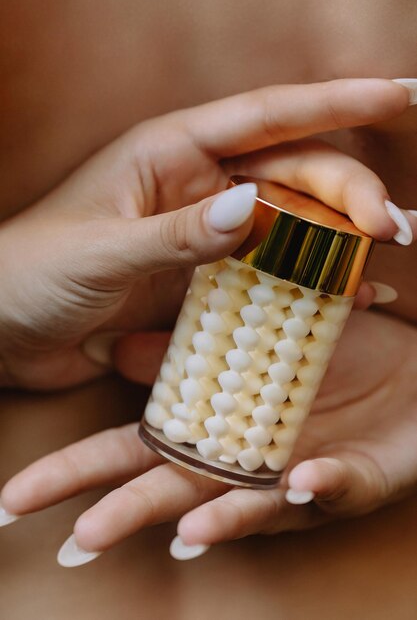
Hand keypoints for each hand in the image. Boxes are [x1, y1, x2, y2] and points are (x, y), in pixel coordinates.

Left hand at [0, 78, 414, 388]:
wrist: (5, 329)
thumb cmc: (32, 273)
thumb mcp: (99, 249)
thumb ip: (173, 234)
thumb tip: (252, 208)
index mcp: (170, 153)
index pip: (266, 116)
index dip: (336, 101)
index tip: (398, 94)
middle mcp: (197, 187)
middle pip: (292, 175)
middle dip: (351, 193)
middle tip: (396, 229)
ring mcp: (205, 237)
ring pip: (290, 226)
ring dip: (340, 240)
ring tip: (388, 259)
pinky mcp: (204, 282)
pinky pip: (268, 276)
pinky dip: (306, 285)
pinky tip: (345, 297)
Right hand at [2, 309, 415, 563]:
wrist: (406, 370)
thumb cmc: (325, 355)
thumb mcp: (249, 337)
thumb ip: (187, 350)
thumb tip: (116, 350)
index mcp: (211, 427)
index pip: (132, 450)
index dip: (77, 473)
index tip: (16, 498)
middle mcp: (243, 462)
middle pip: (175, 493)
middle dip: (124, 517)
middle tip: (75, 541)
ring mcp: (295, 473)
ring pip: (252, 506)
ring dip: (220, 518)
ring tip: (182, 532)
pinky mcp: (354, 476)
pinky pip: (337, 485)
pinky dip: (318, 485)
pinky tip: (300, 479)